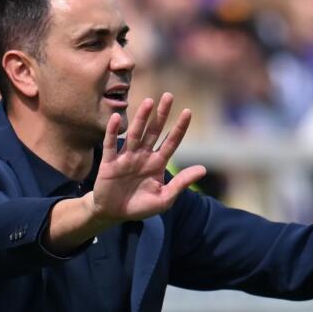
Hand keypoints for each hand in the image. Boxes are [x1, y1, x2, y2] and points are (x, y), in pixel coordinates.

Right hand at [87, 92, 205, 222]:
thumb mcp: (164, 198)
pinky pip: (111, 145)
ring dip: (141, 118)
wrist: (113, 214)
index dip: (179, 128)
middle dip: (161, 115)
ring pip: (135, 135)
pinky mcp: (109, 163)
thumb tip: (203, 169)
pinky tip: (117, 118)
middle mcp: (143, 156)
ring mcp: (126, 158)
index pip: (171, 142)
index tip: (188, 112)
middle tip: (168, 96)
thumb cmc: (140, 206)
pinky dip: (113, 132)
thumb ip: (181, 183)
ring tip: (148, 102)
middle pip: (153, 131)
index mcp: (157, 163)